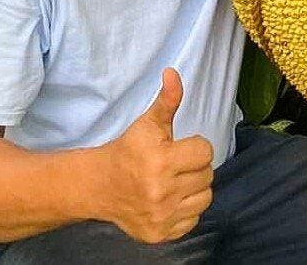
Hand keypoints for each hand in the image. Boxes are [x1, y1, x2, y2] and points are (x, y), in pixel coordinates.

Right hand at [99, 68, 213, 243]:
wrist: (99, 186)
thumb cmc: (128, 150)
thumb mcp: (148, 123)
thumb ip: (167, 100)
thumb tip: (173, 72)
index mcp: (160, 161)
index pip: (205, 152)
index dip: (194, 147)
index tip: (178, 148)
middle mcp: (161, 191)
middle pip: (207, 175)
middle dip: (194, 167)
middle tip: (175, 165)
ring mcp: (161, 216)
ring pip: (205, 198)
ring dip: (195, 188)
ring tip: (176, 181)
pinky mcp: (160, 234)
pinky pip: (194, 220)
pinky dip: (186, 210)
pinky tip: (170, 200)